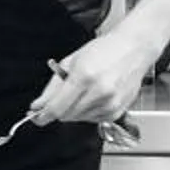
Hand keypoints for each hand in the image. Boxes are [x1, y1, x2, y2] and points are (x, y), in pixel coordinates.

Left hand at [29, 30, 158, 126]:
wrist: (133, 49)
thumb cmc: (104, 51)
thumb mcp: (71, 62)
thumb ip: (52, 87)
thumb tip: (38, 105)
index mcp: (84, 76)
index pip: (57, 108)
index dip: (43, 115)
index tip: (36, 117)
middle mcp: (99, 92)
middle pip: (66, 115)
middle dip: (58, 109)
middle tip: (60, 96)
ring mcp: (110, 103)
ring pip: (79, 119)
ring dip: (74, 109)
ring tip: (83, 90)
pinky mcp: (117, 111)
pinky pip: (93, 120)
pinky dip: (88, 111)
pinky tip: (94, 96)